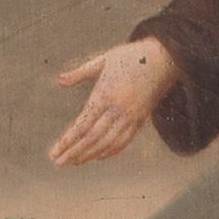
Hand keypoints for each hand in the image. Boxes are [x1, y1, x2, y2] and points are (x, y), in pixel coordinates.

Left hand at [49, 38, 179, 166]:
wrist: (164, 58)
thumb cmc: (131, 56)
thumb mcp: (103, 59)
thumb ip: (80, 72)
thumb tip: (59, 80)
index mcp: (105, 94)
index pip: (83, 124)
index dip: (68, 140)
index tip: (55, 151)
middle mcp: (118, 109)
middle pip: (92, 138)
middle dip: (74, 152)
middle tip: (58, 162)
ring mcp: (130, 116)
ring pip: (107, 143)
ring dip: (89, 155)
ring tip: (74, 162)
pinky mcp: (141, 119)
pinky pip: (124, 141)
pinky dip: (110, 151)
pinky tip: (98, 156)